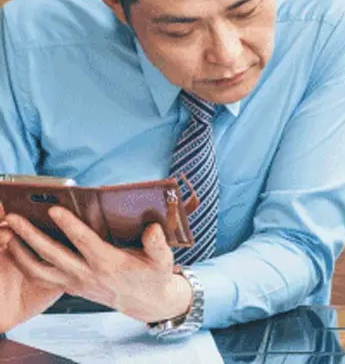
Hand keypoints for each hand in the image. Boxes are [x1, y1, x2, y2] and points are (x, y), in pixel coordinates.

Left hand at [3, 206, 192, 322]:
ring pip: (39, 270)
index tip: (54, 209)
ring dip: (20, 252)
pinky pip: (40, 277)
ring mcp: (75, 282)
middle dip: (30, 235)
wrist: (147, 302)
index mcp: (109, 263)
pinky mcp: (70, 286)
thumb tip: (153, 228)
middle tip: (14, 217)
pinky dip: (24, 263)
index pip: (84, 242)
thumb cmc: (154, 275)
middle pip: (52, 254)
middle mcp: (87, 274)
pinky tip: (16, 247)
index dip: (69, 225)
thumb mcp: (163, 260)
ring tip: (8, 233)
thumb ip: (158, 244)